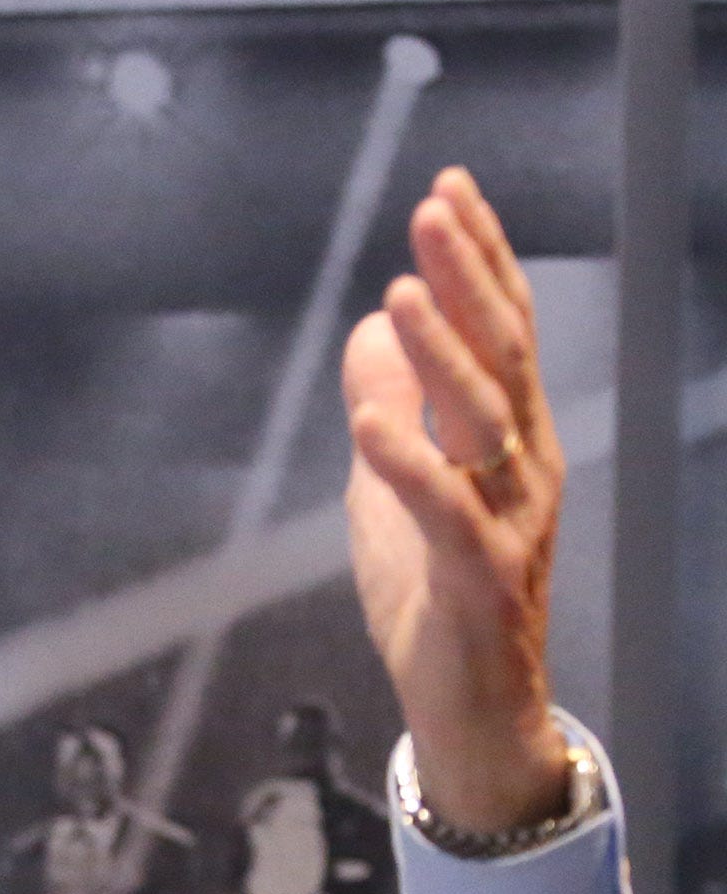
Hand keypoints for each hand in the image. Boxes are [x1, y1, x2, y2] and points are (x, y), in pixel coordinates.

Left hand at [341, 167, 573, 834]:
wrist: (468, 705)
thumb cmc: (434, 592)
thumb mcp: (393, 488)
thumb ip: (390, 408)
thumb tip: (370, 328)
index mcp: (510, 438)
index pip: (502, 331)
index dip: (480, 259)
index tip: (450, 189)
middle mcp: (523, 466)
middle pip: (503, 356)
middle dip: (470, 280)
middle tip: (434, 210)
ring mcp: (509, 520)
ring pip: (483, 423)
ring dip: (442, 353)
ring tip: (402, 291)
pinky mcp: (478, 578)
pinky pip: (445, 513)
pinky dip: (408, 465)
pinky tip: (372, 423)